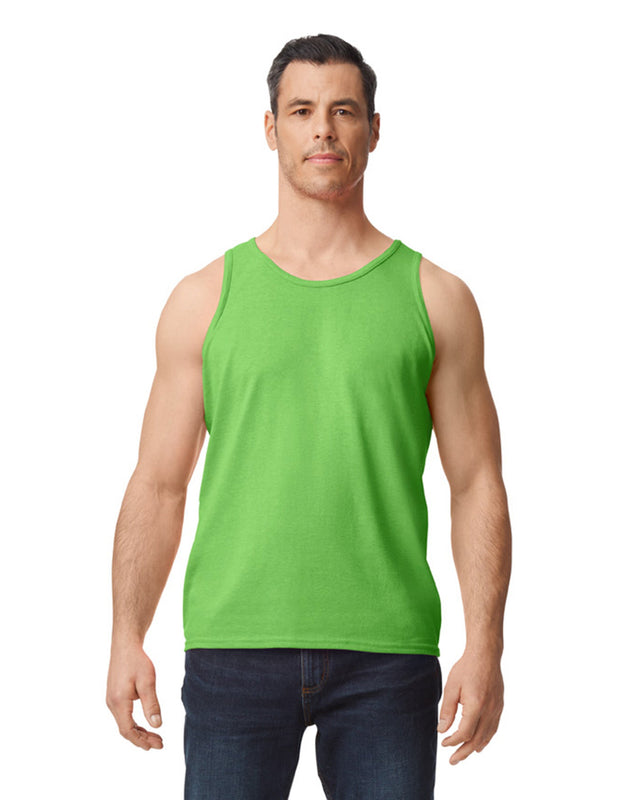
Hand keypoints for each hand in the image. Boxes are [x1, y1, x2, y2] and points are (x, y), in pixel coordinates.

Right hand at [106, 642, 163, 749]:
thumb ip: (152, 704)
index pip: (128, 730)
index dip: (141, 741)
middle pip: (125, 729)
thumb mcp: (148, 681)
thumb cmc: (137, 661)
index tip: (157, 745)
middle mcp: (112, 703)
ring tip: (155, 737)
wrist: (125, 645)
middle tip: (160, 744)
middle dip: (142, 739)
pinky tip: (146, 725)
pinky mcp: (115, 696)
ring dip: (139, 732)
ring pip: (124, 723)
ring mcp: (111, 700)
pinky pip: (123, 716)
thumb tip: (157, 725)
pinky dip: (134, 724)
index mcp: (118, 702)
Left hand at [437, 649, 503, 764]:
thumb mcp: (451, 687)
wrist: (486, 655)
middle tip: (452, 761)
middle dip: (463, 752)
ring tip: (463, 755)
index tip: (444, 743)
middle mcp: (489, 711)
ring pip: (487, 736)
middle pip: (477, 740)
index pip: (464, 733)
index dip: (453, 741)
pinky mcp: (500, 706)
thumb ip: (447, 710)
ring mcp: (497, 709)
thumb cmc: (466, 668)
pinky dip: (485, 739)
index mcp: (476, 706)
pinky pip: (493, 728)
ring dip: (474, 748)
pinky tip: (479, 744)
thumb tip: (442, 730)